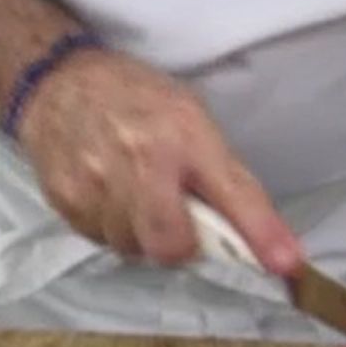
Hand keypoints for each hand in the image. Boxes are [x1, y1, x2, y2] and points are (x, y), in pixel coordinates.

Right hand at [16, 48, 301, 272]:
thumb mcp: (194, 121)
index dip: (260, 233)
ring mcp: (96, 182)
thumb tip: (273, 243)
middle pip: (170, 245)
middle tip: (176, 218)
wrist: (60, 83)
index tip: (286, 263)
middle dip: (180, 243)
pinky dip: (112, 227)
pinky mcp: (65, 200)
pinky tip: (110, 193)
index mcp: (185, 134)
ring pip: (134, 249)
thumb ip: (228, 181)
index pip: (232, 194)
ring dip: (142, 234)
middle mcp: (140, 158)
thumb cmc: (139, 102)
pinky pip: (102, 241)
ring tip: (136, 194)